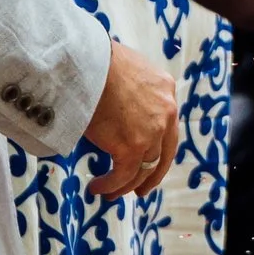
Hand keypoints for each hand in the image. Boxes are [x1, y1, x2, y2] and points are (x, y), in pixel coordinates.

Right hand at [82, 43, 178, 197]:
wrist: (85, 63)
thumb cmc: (95, 61)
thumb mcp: (127, 70)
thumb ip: (132, 91)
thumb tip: (116, 107)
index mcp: (166, 89)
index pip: (168, 125)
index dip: (158, 146)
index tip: (149, 159)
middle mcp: (167, 113)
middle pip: (163, 152)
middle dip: (152, 174)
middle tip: (140, 188)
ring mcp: (152, 132)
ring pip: (144, 168)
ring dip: (127, 184)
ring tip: (111, 193)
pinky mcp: (132, 147)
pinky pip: (123, 174)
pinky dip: (111, 185)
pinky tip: (98, 188)